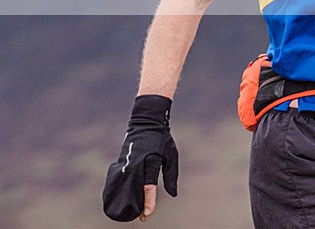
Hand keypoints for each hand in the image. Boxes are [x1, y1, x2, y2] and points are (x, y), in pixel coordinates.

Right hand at [103, 95, 178, 221]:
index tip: (146, 214)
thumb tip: (173, 194)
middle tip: (141, 217)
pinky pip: (118, 180)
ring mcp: (126, 163)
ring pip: (124, 187)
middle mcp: (137, 163)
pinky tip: (120, 200)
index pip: (149, 186)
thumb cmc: (162, 139)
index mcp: (151, 161)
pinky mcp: (120, 162)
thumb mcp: (171, 155)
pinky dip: (118, 191)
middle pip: (134, 190)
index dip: (148, 201)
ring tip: (130, 212)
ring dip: (126, 200)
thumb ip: (171, 175)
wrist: (146, 121)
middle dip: (137, 205)